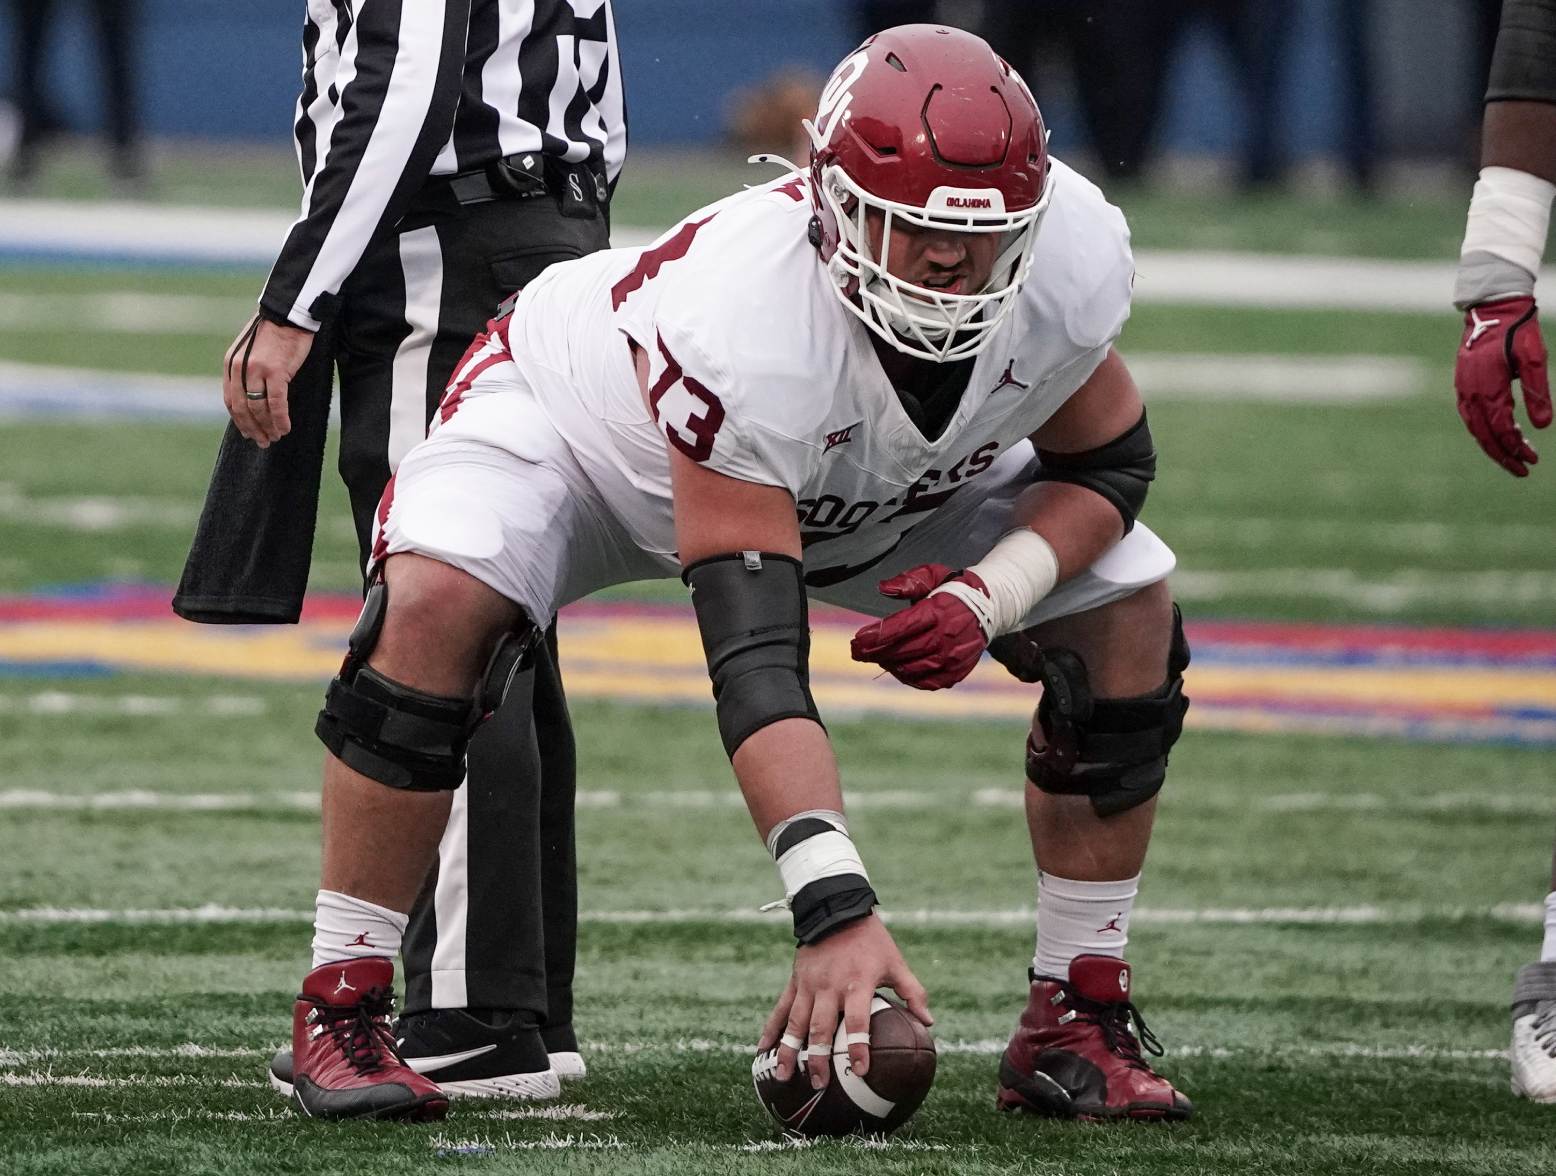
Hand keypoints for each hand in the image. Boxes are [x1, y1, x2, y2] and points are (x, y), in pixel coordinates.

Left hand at [223, 313, 314, 446]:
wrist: (288, 314)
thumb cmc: (275, 333)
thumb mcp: (251, 352)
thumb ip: (247, 371)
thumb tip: (252, 395)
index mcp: (230, 364)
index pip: (231, 400)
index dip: (239, 420)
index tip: (249, 432)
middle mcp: (239, 368)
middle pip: (242, 408)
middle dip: (252, 428)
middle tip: (263, 442)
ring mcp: (256, 370)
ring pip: (258, 408)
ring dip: (267, 427)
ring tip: (275, 437)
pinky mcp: (276, 371)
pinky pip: (276, 403)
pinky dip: (280, 419)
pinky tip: (285, 428)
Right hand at [755, 914, 930, 1089]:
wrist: (836, 908)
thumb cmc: (871, 939)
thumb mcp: (895, 962)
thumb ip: (912, 992)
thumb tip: (929, 1022)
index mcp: (857, 983)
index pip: (857, 1021)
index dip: (858, 1046)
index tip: (860, 1070)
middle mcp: (830, 986)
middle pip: (821, 1028)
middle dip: (818, 1058)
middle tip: (818, 1084)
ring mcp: (809, 984)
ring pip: (795, 1022)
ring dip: (789, 1050)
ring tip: (783, 1076)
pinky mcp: (795, 981)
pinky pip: (781, 1008)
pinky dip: (771, 1029)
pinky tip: (763, 1049)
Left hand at [849, 563, 990, 689]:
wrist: (989, 607)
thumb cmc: (953, 589)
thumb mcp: (932, 575)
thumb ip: (908, 582)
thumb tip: (882, 588)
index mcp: (938, 611)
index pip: (901, 627)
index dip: (876, 636)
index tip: (856, 641)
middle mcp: (947, 636)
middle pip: (903, 651)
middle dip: (876, 653)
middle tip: (856, 652)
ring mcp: (953, 657)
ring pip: (913, 669)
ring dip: (890, 665)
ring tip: (877, 657)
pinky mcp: (958, 671)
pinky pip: (928, 682)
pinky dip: (910, 678)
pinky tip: (898, 669)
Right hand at [1455, 295, 1551, 475]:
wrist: (1491, 307)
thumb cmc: (1517, 331)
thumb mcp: (1534, 358)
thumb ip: (1538, 392)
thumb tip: (1543, 425)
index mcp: (1488, 386)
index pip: (1500, 428)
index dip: (1516, 447)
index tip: (1533, 460)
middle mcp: (1471, 392)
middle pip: (1485, 435)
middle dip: (1504, 455)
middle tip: (1523, 469)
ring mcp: (1463, 389)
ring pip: (1475, 428)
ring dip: (1494, 445)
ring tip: (1514, 455)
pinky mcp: (1463, 386)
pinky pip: (1470, 417)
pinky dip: (1484, 431)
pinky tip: (1498, 433)